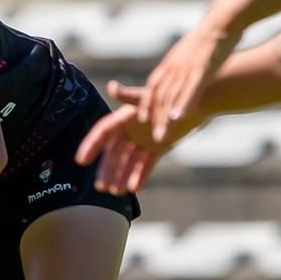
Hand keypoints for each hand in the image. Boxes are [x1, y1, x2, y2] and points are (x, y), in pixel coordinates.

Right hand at [75, 83, 190, 194]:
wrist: (199, 104)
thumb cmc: (173, 96)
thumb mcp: (150, 97)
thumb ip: (130, 96)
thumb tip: (112, 87)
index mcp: (126, 116)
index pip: (103, 132)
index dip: (91, 146)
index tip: (81, 161)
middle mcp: (132, 129)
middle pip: (114, 152)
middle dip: (107, 170)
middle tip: (101, 188)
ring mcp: (145, 140)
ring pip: (129, 161)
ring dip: (122, 176)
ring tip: (116, 192)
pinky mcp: (159, 148)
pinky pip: (147, 164)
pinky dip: (141, 175)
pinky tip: (134, 188)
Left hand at [142, 21, 233, 141]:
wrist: (222, 21)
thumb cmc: (210, 39)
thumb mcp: (191, 54)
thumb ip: (183, 67)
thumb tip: (181, 78)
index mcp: (171, 63)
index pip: (153, 87)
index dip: (146, 103)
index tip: (141, 119)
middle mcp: (174, 67)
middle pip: (160, 96)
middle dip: (156, 118)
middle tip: (155, 138)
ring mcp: (186, 68)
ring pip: (172, 95)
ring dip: (166, 117)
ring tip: (162, 136)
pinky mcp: (202, 68)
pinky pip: (190, 89)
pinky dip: (184, 103)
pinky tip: (179, 117)